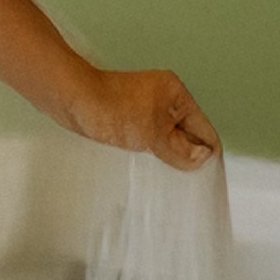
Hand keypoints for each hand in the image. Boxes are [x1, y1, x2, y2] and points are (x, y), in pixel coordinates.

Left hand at [66, 67, 219, 169]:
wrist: (70, 99)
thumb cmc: (111, 110)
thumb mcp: (153, 134)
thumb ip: (179, 150)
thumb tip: (203, 159)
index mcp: (176, 94)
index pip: (204, 128)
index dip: (208, 154)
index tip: (209, 180)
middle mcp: (164, 99)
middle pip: (188, 134)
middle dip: (189, 156)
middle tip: (190, 185)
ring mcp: (146, 108)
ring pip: (167, 138)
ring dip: (169, 156)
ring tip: (171, 180)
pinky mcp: (129, 118)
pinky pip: (150, 138)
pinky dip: (153, 152)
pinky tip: (152, 169)